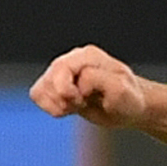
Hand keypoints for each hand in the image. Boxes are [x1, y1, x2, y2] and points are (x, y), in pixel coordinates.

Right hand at [30, 45, 148, 127]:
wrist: (130, 109)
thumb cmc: (129, 100)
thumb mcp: (121, 90)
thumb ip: (99, 80)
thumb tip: (79, 80)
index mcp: (87, 56)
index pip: (63, 72)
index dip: (72, 93)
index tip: (89, 100)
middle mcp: (71, 59)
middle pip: (48, 80)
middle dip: (62, 99)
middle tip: (80, 104)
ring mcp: (62, 72)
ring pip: (39, 88)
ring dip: (55, 104)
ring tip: (74, 107)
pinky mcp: (56, 85)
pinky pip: (37, 95)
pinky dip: (48, 106)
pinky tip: (66, 109)